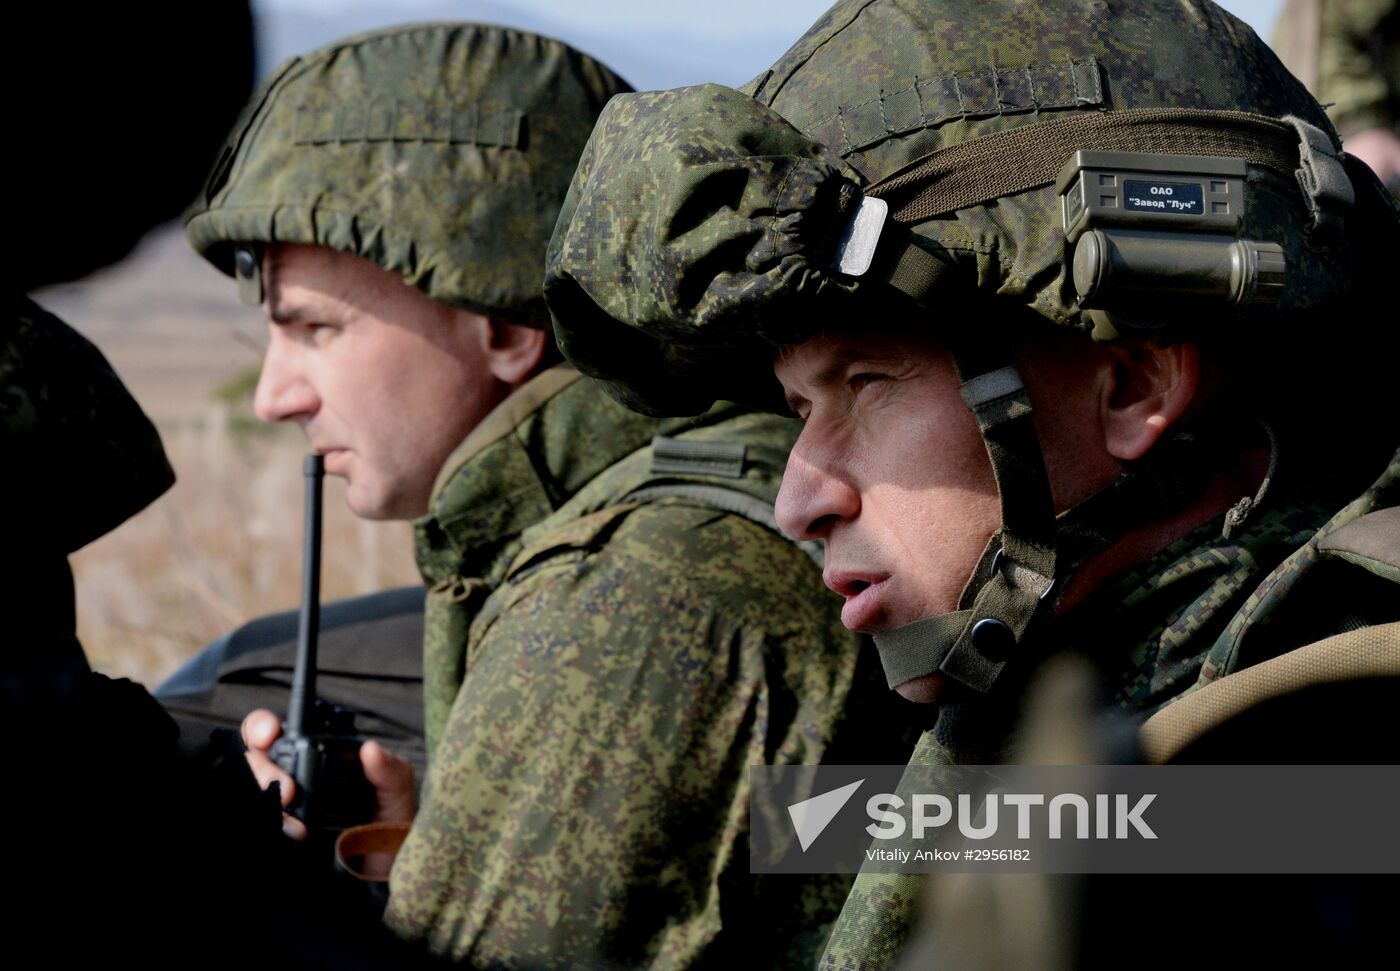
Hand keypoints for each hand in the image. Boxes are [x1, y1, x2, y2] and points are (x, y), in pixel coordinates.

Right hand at [240, 709, 415, 839]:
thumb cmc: (387, 834)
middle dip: (262, 769)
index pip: (273, 734)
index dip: (263, 727)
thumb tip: (371, 749)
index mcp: (313, 761)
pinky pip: (258, 827)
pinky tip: (289, 837)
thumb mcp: (397, 799)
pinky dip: (268, 827)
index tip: (270, 733)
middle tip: (290, 792)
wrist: (380, 883)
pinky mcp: (274, 840)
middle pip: (252, 762)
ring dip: (265, 802)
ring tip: (297, 828)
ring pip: (248, 793)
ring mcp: (277, 814)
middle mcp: (287, 783)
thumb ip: (391, 771)